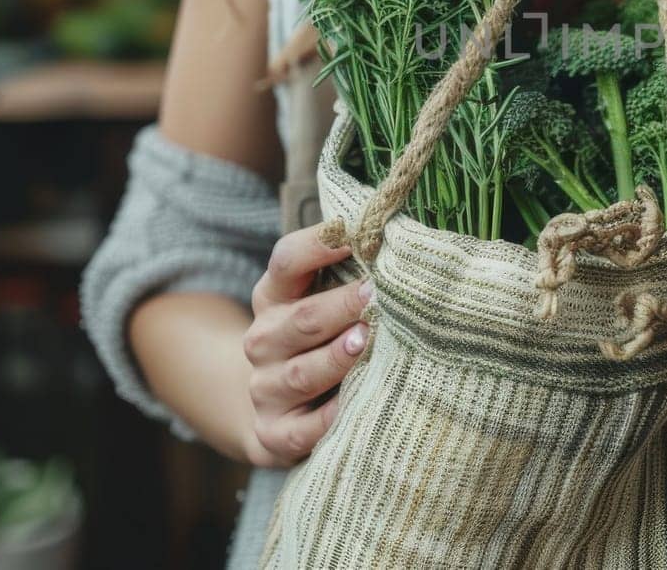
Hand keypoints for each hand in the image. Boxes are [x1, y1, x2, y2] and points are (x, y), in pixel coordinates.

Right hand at [241, 224, 370, 467]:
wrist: (276, 409)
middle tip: (376, 295)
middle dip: (342, 306)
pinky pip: (304, 428)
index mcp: (274, 297)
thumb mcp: (320, 300)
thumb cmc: (318, 341)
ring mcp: (266, 388)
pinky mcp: (274, 433)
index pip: (287, 261)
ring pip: (302, 373)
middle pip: (301, 318)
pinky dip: (331, 416)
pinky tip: (358, 402)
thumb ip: (349, 274)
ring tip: (367, 342)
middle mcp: (264, 340)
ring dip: (336, 358)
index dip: (319, 244)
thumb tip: (402, 240)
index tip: (357, 233)